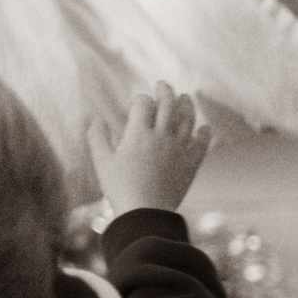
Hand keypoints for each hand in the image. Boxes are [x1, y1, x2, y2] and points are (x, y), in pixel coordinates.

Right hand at [85, 81, 212, 214]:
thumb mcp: (102, 162)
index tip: (135, 103)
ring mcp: (179, 148)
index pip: (143, 103)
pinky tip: (204, 128)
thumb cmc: (120, 188)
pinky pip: (202, 142)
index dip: (139, 99)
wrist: (145, 212)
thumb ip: (97, 137)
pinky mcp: (191, 163)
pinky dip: (204, 133)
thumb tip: (94, 118)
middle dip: (164, 91)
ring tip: (185, 98)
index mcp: (138, 133)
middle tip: (162, 85)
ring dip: (187, 105)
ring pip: (188, 118)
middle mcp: (161, 135)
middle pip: (167, 104)